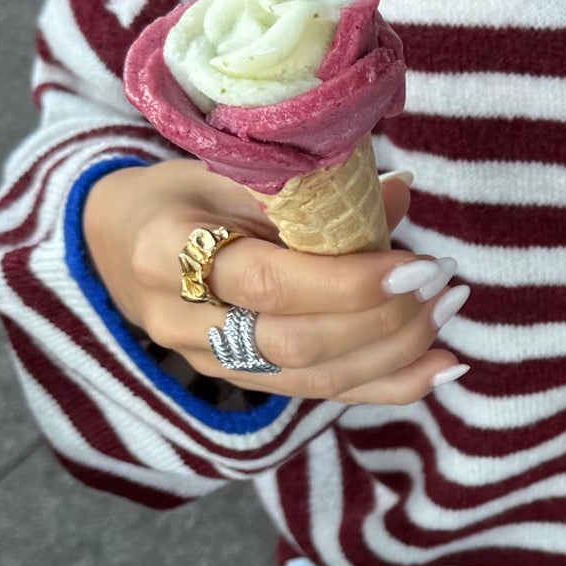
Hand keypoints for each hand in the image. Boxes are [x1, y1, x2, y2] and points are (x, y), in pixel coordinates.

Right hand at [81, 157, 467, 405]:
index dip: (347, 284)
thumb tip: (402, 197)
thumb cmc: (178, 193)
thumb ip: (307, 190)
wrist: (117, 242)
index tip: (415, 265)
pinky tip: (442, 369)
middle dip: (383, 320)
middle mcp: (183, 322)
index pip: (269, 283)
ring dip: (396, 353)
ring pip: (314, 379)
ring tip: (449, 312)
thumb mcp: (226, 170)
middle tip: (442, 283)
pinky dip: (388, 386)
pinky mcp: (240, 383)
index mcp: (168, 254)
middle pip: (297, 342)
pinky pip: (321, 395)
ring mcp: (210, 363)